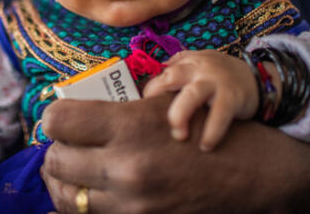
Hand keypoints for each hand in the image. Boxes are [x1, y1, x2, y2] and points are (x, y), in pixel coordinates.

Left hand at [41, 95, 309, 213]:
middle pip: (55, 161)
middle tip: (65, 145)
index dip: (54, 117)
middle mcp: (125, 169)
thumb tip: (71, 116)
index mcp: (129, 127)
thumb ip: (114, 112)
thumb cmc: (208, 129)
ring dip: (62, 181)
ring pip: (66, 197)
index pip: (58, 121)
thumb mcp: (161, 106)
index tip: (62, 119)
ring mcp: (131, 205)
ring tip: (69, 171)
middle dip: (55, 151)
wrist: (255, 175)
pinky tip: (87, 193)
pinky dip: (80, 205)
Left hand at [143, 49, 259, 150]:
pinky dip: (211, 131)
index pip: (162, 74)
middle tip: (153, 121)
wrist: (259, 78)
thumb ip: (177, 69)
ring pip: (192, 94)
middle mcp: (199, 68)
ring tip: (179, 136)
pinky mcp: (232, 96)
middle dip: (158, 96)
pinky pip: (219, 115)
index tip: (146, 111)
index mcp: (188, 62)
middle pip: (171, 77)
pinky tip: (205, 145)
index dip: (151, 92)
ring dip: (180, 115)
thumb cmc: (220, 76)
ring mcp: (215, 81)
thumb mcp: (199, 65)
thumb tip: (151, 83)